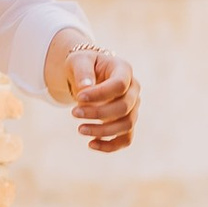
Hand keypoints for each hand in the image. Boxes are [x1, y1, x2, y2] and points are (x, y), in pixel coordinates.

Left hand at [47, 34, 139, 153]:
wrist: (87, 75)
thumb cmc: (84, 65)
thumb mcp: (79, 60)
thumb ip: (82, 71)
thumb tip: (85, 88)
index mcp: (124, 70)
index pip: (119, 85)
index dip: (100, 94)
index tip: (78, 97)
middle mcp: (133, 89)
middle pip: (124, 107)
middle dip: (98, 113)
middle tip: (73, 113)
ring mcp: (132, 107)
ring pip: (126, 125)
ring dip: (103, 131)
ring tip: (80, 129)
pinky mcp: (126, 122)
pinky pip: (126, 139)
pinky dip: (111, 146)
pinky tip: (91, 144)